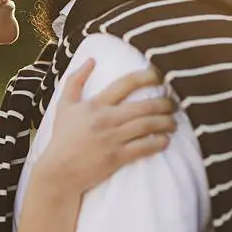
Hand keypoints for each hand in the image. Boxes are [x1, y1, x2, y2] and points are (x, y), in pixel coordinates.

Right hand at [40, 60, 175, 194]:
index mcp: (94, 105)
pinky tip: (165, 140)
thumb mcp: (64, 106)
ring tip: (173, 122)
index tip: (159, 76)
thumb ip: (75, 81)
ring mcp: (112, 139)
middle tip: (173, 104)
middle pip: (144, 106)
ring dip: (166, 122)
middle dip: (164, 103)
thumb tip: (92, 60)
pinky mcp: (117, 157)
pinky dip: (159, 142)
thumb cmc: (62, 137)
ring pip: (148, 125)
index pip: (125, 84)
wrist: (58, 171)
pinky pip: (145, 147)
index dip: (146, 76)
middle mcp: (105, 119)